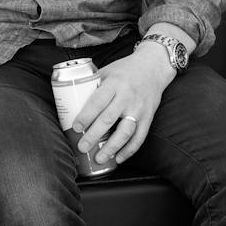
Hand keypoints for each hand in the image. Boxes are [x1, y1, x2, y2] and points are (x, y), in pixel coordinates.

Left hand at [74, 46, 175, 165]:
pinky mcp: (148, 117)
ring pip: (125, 132)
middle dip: (93, 136)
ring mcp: (139, 109)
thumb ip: (93, 86)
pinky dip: (129, 150)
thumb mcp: (107, 71)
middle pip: (108, 120)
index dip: (86, 116)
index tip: (75, 127)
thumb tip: (72, 103)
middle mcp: (127, 97)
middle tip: (82, 147)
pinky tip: (118, 158)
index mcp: (114, 83)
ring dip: (111, 148)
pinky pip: (139, 137)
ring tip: (99, 158)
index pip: (97, 102)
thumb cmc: (126, 69)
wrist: (153, 67)